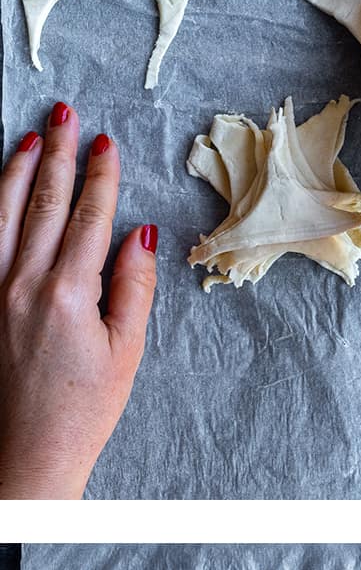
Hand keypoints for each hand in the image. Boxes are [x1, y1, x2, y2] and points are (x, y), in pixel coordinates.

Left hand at [0, 105, 156, 498]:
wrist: (28, 454)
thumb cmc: (83, 411)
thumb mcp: (126, 351)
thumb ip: (133, 287)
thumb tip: (138, 237)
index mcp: (68, 295)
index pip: (88, 218)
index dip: (100, 177)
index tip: (107, 144)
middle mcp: (23, 285)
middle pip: (42, 202)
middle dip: (57, 154)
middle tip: (66, 115)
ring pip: (2, 213)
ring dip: (18, 170)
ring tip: (31, 137)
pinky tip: (0, 188)